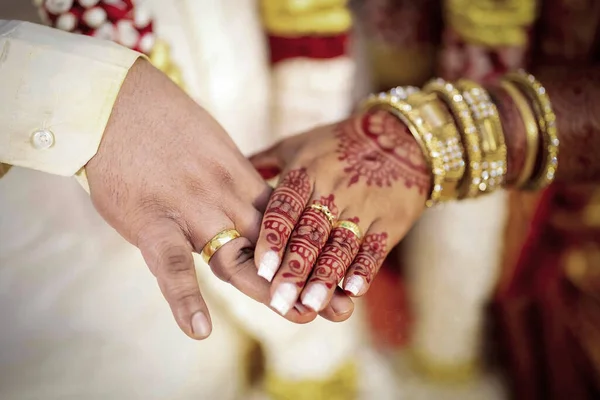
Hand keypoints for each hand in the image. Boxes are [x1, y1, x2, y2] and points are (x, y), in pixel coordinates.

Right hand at [85, 59, 353, 339]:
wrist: (113, 99)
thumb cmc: (160, 120)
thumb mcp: (210, 143)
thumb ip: (230, 175)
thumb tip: (246, 196)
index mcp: (238, 177)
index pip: (286, 221)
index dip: (312, 250)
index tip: (340, 274)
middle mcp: (223, 196)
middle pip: (273, 245)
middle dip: (306, 277)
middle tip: (340, 307)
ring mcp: (190, 210)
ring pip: (235, 259)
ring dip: (269, 290)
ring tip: (302, 316)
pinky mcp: (151, 222)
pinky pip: (171, 264)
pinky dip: (185, 297)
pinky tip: (199, 329)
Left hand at [250, 110, 430, 314]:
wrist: (399, 138)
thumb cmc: (337, 145)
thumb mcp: (299, 144)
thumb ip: (264, 161)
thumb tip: (225, 174)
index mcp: (307, 171)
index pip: (286, 206)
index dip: (273, 237)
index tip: (261, 268)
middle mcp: (334, 189)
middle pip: (311, 233)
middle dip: (295, 269)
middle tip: (279, 302)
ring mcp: (364, 206)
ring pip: (341, 245)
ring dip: (326, 277)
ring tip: (311, 305)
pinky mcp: (390, 221)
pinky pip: (375, 247)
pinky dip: (365, 269)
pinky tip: (353, 291)